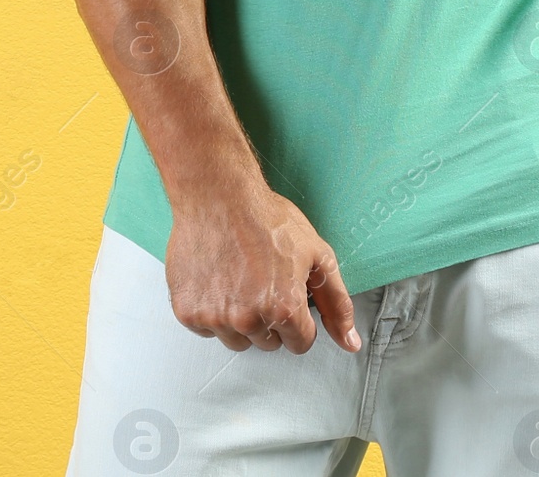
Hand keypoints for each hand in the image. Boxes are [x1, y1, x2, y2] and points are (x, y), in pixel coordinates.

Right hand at [165, 181, 360, 354]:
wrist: (218, 196)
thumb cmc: (266, 219)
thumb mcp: (317, 255)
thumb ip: (337, 304)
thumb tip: (350, 343)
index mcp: (284, 308)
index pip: (300, 342)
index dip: (299, 318)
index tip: (288, 295)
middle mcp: (248, 319)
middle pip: (268, 343)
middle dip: (270, 318)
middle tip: (263, 280)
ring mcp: (215, 317)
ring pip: (237, 340)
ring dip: (240, 319)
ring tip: (239, 279)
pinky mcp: (187, 312)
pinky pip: (206, 329)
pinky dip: (212, 310)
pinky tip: (218, 280)